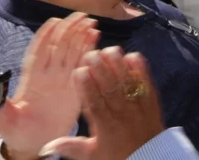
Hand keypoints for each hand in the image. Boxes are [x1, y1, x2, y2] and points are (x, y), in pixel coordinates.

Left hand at [0, 13, 99, 159]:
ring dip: (82, 36)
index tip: (55, 20)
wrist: (37, 143)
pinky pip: (84, 65)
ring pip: (73, 52)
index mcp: (31, 78)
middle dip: (70, 29)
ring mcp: (63, 79)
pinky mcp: (77, 87)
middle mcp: (48, 75)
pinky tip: (97, 38)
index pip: (39, 51)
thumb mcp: (5, 119)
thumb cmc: (18, 131)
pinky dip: (90, 50)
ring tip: (92, 22)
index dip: (46, 35)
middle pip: (59, 46)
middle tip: (82, 16)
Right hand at [40, 49, 165, 159]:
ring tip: (109, 49)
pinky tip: (133, 56)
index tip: (78, 71)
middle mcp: (122, 114)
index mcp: (105, 126)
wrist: (150, 157)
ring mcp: (138, 106)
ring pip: (127, 83)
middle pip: (110, 89)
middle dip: (100, 70)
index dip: (86, 87)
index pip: (94, 104)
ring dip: (118, 65)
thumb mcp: (92, 155)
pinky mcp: (152, 101)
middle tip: (91, 54)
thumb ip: (71, 147)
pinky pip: (147, 83)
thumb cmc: (118, 155)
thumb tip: (46, 147)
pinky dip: (141, 69)